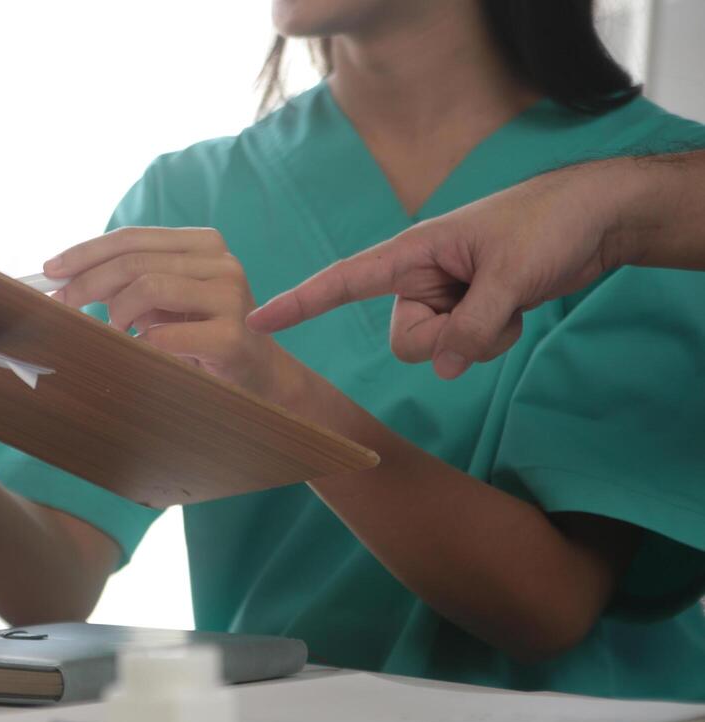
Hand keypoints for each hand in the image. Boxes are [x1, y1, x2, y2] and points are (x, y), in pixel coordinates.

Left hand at [44, 227, 308, 405]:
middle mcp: (220, 262)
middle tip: (61, 303)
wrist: (257, 376)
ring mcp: (231, 297)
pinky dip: (142, 343)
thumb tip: (65, 279)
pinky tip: (140, 349)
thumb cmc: (200, 335)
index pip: (132, 238)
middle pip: (135, 261)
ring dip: (117, 312)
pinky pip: (166, 335)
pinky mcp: (232, 336)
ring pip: (149, 287)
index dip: (86, 252)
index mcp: (201, 244)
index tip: (50, 270)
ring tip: (114, 329)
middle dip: (87, 282)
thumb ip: (126, 282)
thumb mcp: (163, 301)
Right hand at [245, 160, 631, 378]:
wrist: (600, 218)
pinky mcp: (469, 310)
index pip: (342, 281)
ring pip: (436, 350)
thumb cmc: (549, 225)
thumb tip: (445, 367)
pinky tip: (518, 307)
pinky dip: (494, 338)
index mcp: (412, 253)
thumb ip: (471, 327)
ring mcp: (445, 296)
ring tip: (511, 301)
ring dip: (479, 339)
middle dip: (448, 339)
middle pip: (406, 340)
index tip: (257, 322)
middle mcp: (420, 277)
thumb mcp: (509, 277)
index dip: (299, 303)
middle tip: (491, 306)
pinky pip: (464, 348)